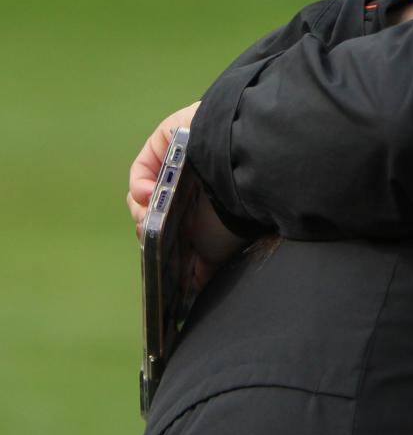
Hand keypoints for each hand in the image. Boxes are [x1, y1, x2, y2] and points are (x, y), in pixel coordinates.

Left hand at [127, 102, 243, 291]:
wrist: (250, 174)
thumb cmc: (238, 215)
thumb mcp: (216, 250)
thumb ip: (202, 269)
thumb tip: (186, 295)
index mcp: (202, 207)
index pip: (168, 224)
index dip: (159, 238)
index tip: (157, 254)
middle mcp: (191, 183)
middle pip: (154, 209)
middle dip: (150, 228)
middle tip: (155, 237)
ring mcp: (177, 161)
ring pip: (145, 191)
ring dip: (143, 210)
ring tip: (152, 219)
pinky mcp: (167, 139)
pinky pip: (143, 165)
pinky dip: (140, 183)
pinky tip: (147, 196)